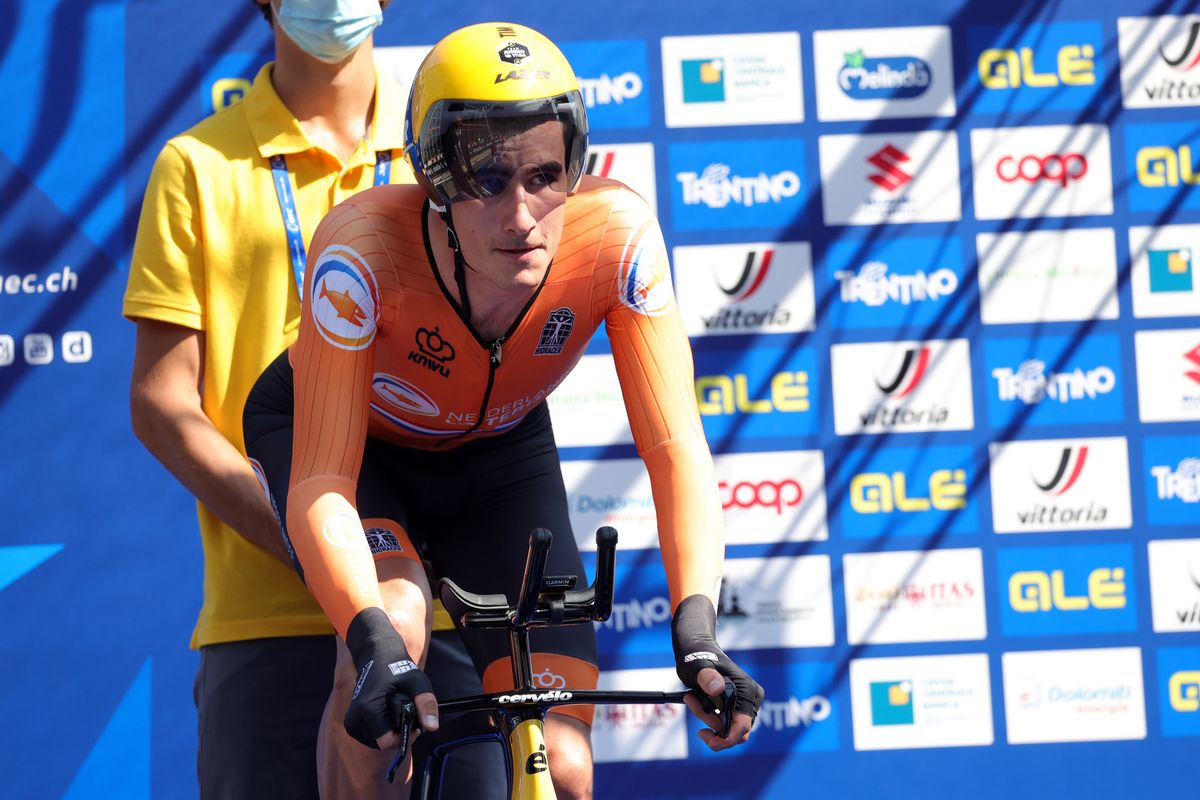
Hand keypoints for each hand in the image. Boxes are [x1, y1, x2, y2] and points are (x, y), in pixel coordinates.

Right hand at [343, 607, 439, 749]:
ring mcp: (351, 722)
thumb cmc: (396, 666)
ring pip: (376, 743)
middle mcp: (354, 718)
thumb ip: (426, 704)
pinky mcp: (351, 723)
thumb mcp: (417, 682)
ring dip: (390, 734)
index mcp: (368, 709)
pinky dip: (382, 732)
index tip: (414, 725)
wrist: (376, 655)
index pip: (386, 742)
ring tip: (399, 714)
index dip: (404, 738)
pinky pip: (371, 738)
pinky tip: (390, 718)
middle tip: (409, 717)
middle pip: (382, 744)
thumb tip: (432, 728)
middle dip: (398, 735)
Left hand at [672, 594, 763, 751]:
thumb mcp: (697, 666)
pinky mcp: (737, 705)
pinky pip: (724, 722)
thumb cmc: (696, 655)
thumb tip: (717, 688)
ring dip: (707, 717)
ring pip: (727, 728)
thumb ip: (707, 677)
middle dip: (712, 723)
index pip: (743, 728)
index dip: (726, 739)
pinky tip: (696, 698)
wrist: (696, 648)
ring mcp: (745, 702)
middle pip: (735, 731)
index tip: (704, 736)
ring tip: (692, 697)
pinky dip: (708, 714)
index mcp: (747, 691)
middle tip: (692, 703)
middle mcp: (751, 699)